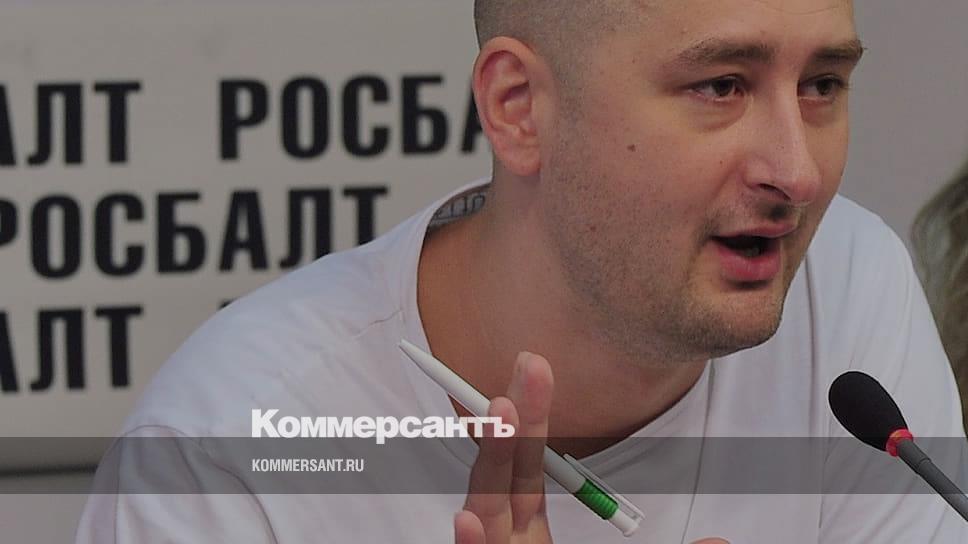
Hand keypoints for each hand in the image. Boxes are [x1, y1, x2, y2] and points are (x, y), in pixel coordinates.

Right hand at [453, 351, 729, 543]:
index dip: (529, 423)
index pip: (523, 476)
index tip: (534, 372)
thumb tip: (722, 542)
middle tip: (524, 371)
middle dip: (510, 427)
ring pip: (486, 524)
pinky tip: (471, 515)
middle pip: (500, 484)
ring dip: (491, 469)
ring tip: (502, 419)